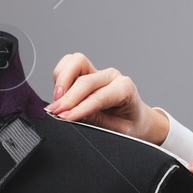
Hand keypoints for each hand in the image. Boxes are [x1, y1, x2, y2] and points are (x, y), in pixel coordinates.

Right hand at [47, 53, 167, 142]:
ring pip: (75, 62)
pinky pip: (69, 64)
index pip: (97, 97)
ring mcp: (99, 71)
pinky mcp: (88, 71)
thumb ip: (97, 121)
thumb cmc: (131, 124)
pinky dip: (61, 75)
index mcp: (125, 89)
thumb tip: (73, 115)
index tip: (64, 117)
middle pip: (84, 80)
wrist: (137, 118)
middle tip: (55, 112)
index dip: (78, 108)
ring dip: (62, 80)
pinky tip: (59, 93)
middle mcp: (112, 76)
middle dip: (67, 97)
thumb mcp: (119, 130)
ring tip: (57, 100)